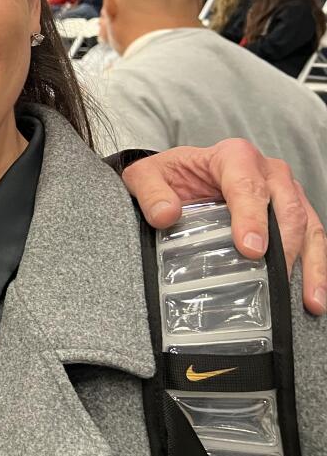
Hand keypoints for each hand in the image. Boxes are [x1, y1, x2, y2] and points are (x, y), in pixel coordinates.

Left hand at [122, 139, 326, 315]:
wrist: (179, 175)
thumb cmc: (169, 175)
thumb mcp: (145, 177)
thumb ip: (151, 193)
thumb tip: (165, 215)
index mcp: (233, 156)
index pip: (247, 187)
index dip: (252, 218)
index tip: (250, 249)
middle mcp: (267, 171)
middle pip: (285, 207)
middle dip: (284, 245)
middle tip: (275, 280)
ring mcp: (286, 191)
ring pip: (307, 224)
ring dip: (310, 263)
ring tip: (307, 299)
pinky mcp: (294, 212)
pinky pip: (313, 238)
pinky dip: (315, 267)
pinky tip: (311, 297)